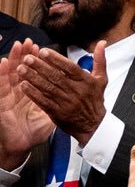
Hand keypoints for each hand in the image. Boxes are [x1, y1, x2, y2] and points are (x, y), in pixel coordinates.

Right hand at [0, 51, 55, 168]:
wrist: (22, 144)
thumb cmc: (35, 129)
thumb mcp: (52, 114)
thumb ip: (60, 101)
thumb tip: (75, 92)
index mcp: (33, 92)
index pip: (35, 73)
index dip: (39, 61)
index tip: (43, 48)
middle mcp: (19, 91)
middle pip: (22, 69)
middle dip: (26, 55)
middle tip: (29, 42)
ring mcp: (9, 95)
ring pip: (10, 73)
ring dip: (13, 59)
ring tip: (17, 46)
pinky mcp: (1, 101)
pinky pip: (0, 85)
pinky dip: (1, 73)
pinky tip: (2, 62)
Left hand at [14, 39, 106, 146]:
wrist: (94, 124)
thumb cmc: (95, 99)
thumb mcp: (101, 79)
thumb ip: (100, 60)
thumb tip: (101, 43)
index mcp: (86, 81)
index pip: (70, 68)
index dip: (56, 59)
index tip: (43, 51)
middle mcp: (76, 91)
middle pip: (56, 77)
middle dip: (40, 67)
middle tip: (28, 58)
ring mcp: (67, 102)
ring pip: (48, 88)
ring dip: (33, 78)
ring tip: (22, 69)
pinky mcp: (58, 112)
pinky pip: (43, 101)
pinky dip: (33, 94)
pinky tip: (24, 86)